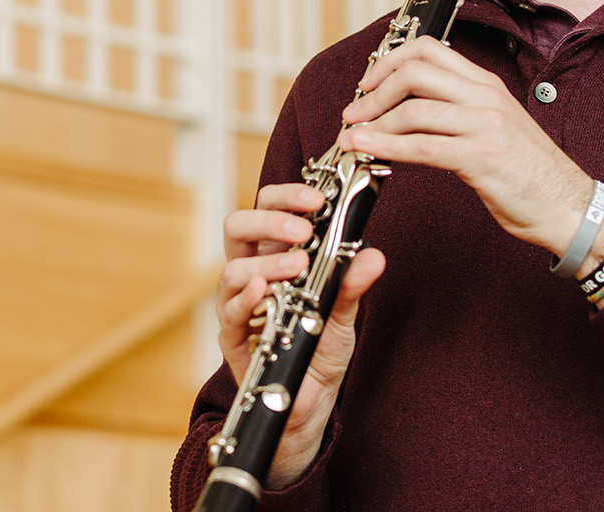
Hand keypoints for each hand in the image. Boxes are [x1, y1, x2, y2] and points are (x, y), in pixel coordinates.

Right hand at [217, 182, 386, 486]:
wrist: (309, 405)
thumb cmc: (319, 350)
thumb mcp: (344, 314)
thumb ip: (352, 284)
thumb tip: (374, 255)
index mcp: (275, 256)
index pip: (267, 209)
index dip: (286, 197)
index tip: (317, 198)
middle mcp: (251, 274)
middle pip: (238, 227)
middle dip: (269, 220)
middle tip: (304, 230)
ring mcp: (238, 305)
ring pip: (232, 268)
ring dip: (266, 264)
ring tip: (297, 267)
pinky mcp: (233, 339)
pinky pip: (229, 313)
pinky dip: (245, 299)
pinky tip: (264, 292)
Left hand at [336, 38, 603, 272]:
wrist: (569, 208)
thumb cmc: (527, 173)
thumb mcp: (492, 127)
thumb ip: (456, 111)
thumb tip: (406, 109)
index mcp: (486, 84)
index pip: (430, 49)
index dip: (389, 61)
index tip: (367, 83)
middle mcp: (486, 97)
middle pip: (415, 72)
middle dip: (373, 90)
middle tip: (353, 112)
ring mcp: (485, 126)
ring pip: (413, 109)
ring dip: (373, 122)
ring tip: (350, 137)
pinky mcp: (482, 159)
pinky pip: (423, 147)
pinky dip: (386, 146)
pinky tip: (366, 150)